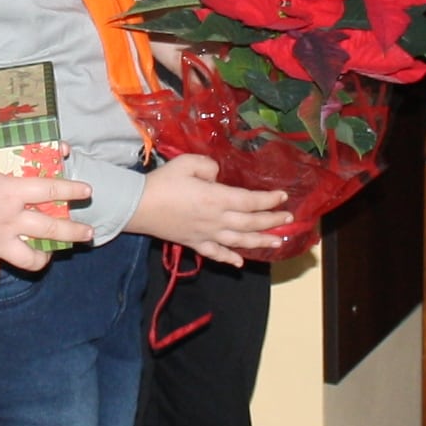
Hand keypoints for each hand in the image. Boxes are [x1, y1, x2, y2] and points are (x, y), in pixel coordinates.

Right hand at [0, 109, 87, 279]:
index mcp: (11, 194)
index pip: (49, 189)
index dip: (71, 189)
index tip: (87, 191)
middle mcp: (11, 221)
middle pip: (50, 230)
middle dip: (72, 232)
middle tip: (89, 233)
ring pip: (28, 258)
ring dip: (40, 259)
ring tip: (48, 257)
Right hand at [128, 153, 289, 268]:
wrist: (137, 206)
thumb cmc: (162, 183)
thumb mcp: (186, 163)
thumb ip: (209, 166)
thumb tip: (219, 174)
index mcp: (216, 198)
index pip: (250, 201)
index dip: (269, 200)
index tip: (283, 197)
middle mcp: (216, 220)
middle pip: (250, 223)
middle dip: (272, 221)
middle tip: (289, 220)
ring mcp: (206, 234)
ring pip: (239, 241)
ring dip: (260, 242)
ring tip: (277, 243)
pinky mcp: (194, 243)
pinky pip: (215, 253)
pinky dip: (229, 258)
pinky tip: (239, 262)